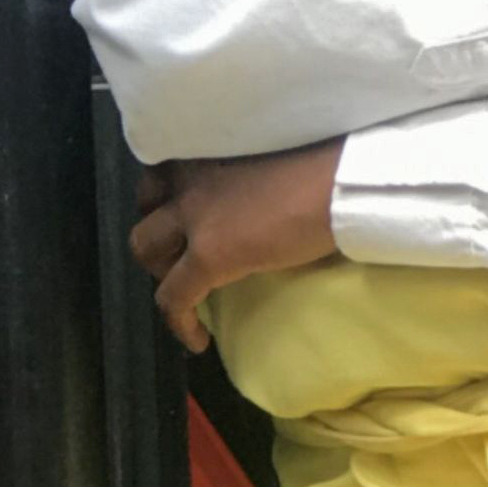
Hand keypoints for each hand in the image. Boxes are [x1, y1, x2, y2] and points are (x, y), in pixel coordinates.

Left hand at [128, 140, 343, 352]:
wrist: (343, 180)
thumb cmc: (328, 160)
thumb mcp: (269, 154)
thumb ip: (243, 172)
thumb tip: (250, 198)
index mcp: (208, 146)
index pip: (163, 170)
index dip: (168, 196)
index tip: (185, 214)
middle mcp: (190, 175)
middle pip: (145, 207)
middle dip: (160, 232)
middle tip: (186, 251)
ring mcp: (194, 215)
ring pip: (144, 247)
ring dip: (163, 268)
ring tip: (190, 287)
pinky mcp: (207, 255)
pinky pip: (173, 298)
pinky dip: (179, 322)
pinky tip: (198, 340)